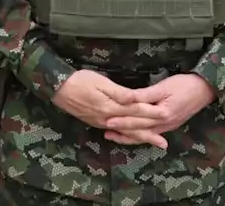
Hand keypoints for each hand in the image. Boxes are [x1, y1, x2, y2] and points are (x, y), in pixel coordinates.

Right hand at [52, 70, 167, 147]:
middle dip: (149, 134)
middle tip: (164, 143)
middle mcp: (107, 119)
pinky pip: (116, 132)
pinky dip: (126, 136)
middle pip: (132, 127)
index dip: (151, 113)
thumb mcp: (100, 82)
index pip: (136, 111)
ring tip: (153, 143)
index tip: (166, 114)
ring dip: (140, 138)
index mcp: (110, 108)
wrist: (58, 88)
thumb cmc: (80, 80)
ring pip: (124, 132)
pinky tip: (131, 137)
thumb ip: (119, 93)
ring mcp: (101, 123)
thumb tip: (135, 99)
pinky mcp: (96, 122)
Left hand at [103, 73, 216, 149]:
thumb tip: (127, 98)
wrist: (205, 89)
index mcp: (162, 114)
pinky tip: (132, 136)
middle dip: (121, 131)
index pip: (137, 119)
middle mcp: (164, 124)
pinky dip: (140, 136)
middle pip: (139, 129)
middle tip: (104, 130)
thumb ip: (145, 95)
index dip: (121, 120)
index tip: (106, 120)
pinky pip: (151, 133)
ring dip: (128, 136)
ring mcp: (167, 127)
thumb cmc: (184, 85)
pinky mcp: (169, 125)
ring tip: (113, 136)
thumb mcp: (164, 87)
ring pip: (144, 135)